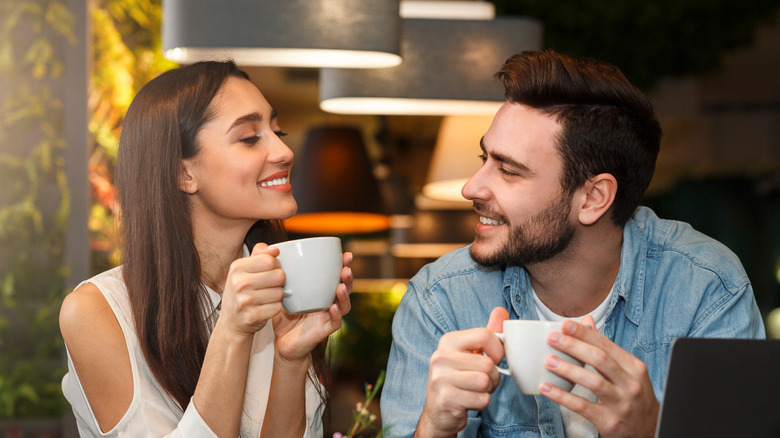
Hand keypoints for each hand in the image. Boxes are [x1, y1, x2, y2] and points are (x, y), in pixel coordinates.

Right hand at [217, 243, 285, 336]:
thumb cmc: (241, 292)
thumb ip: (260, 254)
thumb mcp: (244, 269)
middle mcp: (238, 283)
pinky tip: (264, 308)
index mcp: (237, 267)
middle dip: (278, 282)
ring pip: (280, 292)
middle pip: (279, 276)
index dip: (275, 266)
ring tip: (265, 298)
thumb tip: (275, 249)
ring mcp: (244, 301)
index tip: (269, 272)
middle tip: (268, 287)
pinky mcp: (252, 316)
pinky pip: (278, 307)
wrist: (231, 321)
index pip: (270, 260)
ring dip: (277, 296)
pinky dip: (275, 308)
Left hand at [272, 251, 353, 362]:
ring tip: (341, 285)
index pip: (335, 275)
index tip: (344, 253)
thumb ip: (271, 270)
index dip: (342, 265)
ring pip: (344, 304)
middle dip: (348, 276)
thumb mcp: (277, 291)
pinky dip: (336, 314)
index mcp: (321, 291)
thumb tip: (263, 246)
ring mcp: (328, 316)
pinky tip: (333, 307)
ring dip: (345, 294)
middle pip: (345, 287)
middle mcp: (329, 302)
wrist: (282, 343)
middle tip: (346, 267)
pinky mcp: (324, 330)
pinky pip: (335, 322)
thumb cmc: (283, 316)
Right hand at [416, 308, 508, 437]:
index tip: (493, 359)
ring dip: (487, 390)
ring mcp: (441, 378)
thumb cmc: (459, 379)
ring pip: (485, 381)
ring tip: (474, 390)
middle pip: (487, 363)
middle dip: (493, 377)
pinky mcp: (446, 399)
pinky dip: (481, 403)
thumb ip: (487, 333)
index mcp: (448, 341)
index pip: (485, 335)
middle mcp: (441, 357)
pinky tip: (469, 401)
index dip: (497, 350)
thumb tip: (501, 310)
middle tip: (482, 381)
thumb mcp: (470, 354)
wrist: (439, 412)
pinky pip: (481, 399)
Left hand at [540, 315, 658, 437]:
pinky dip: (562, 396)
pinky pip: (582, 406)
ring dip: (568, 369)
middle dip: (574, 346)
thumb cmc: (633, 394)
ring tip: (549, 361)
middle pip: (600, 360)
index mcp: (634, 367)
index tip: (565, 325)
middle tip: (553, 339)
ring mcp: (621, 404)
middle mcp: (630, 384)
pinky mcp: (609, 422)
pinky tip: (547, 387)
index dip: (585, 334)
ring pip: (593, 382)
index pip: (607, 345)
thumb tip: (586, 321)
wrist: (649, 429)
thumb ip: (605, 347)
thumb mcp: (627, 370)